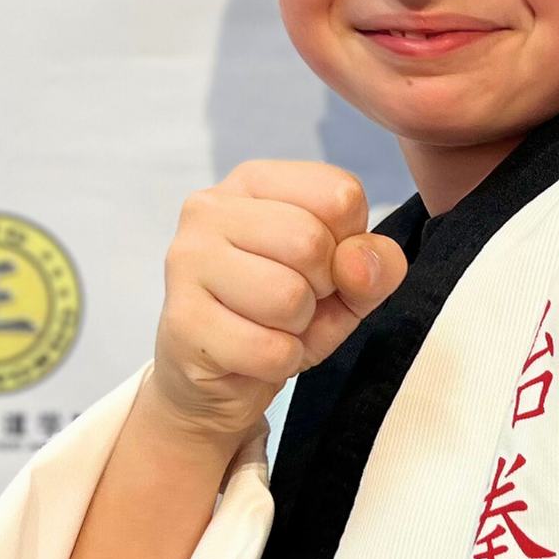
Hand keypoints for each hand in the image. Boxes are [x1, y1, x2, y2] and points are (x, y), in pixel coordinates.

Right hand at [150, 159, 407, 446]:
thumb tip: (358, 263)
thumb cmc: (283, 313)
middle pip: (310, 241)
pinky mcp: (181, 321)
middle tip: (296, 300)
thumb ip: (376, 264)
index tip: (322, 263)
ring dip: (297, 326)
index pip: (340, 194)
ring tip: (272, 324)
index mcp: (254, 181)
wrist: (220, 377)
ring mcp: (187, 262)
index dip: (350, 242)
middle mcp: (211, 209)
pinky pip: (268, 349)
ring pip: (287, 296)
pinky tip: (252, 353)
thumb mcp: (348, 283)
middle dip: (322, 287)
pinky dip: (279, 362)